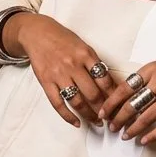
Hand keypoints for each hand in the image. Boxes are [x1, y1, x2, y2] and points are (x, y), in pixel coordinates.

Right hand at [5, 13, 116, 127]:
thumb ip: (94, 63)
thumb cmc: (63, 39)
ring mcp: (58, 74)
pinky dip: (68, 116)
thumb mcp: (83, 46)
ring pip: (77, 101)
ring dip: (89, 115)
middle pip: (93, 93)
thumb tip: (110, 84)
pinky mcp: (46, 82)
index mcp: (86, 54)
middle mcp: (73, 65)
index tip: (118, 104)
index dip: (113, 95)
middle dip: (103, 109)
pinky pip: (58, 104)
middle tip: (109, 117)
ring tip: (96, 122)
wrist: (37, 33)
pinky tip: (76, 122)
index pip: (105, 80)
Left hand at [98, 50, 155, 145]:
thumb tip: (123, 95)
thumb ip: (144, 79)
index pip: (125, 88)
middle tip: (111, 127)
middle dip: (119, 118)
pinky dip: (153, 134)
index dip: (111, 102)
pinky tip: (144, 140)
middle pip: (133, 104)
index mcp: (151, 70)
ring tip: (125, 136)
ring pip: (147, 116)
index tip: (102, 112)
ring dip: (133, 128)